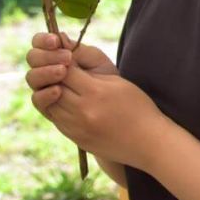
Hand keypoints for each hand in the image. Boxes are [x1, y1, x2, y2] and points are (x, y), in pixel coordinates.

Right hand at [26, 32, 116, 115]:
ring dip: (46, 72)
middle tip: (67, 57)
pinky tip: (57, 91)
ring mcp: (43, 87)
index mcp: (54, 53)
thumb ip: (77, 50)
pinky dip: (45, 93)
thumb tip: (60, 37)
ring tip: (63, 71)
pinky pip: (37, 99)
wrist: (112, 107)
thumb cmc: (104, 78)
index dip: (43, 40)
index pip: (38, 42)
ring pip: (32, 77)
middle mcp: (45, 68)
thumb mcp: (95, 60)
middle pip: (32, 58)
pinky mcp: (46, 106)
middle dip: (48, 55)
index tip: (56, 41)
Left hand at [48, 66, 168, 170]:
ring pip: (50, 105)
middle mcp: (83, 111)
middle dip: (54, 76)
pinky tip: (66, 102)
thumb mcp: (117, 83)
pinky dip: (57, 109)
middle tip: (58, 69)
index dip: (62, 61)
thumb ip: (90, 74)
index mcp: (95, 92)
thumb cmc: (137, 107)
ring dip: (53, 93)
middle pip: (54, 87)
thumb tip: (67, 62)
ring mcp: (77, 128)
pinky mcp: (76, 139)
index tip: (65, 57)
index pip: (66, 71)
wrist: (148, 142)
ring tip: (63, 85)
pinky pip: (57, 120)